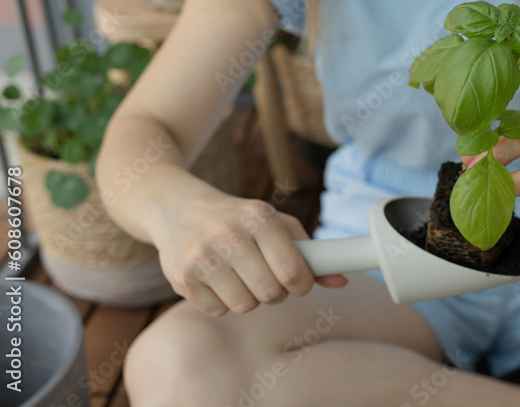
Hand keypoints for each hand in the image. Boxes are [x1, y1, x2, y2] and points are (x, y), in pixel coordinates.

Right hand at [146, 186, 347, 316]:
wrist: (177, 208)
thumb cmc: (238, 218)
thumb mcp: (274, 222)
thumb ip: (309, 251)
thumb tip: (341, 281)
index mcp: (258, 217)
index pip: (292, 270)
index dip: (303, 285)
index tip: (301, 284)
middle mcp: (229, 236)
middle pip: (271, 293)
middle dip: (277, 293)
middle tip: (270, 279)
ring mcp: (202, 258)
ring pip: (245, 306)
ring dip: (251, 298)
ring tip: (243, 277)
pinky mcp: (182, 278)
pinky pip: (219, 311)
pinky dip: (224, 302)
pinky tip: (219, 279)